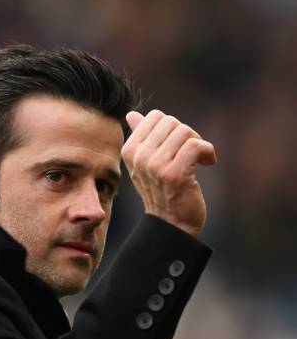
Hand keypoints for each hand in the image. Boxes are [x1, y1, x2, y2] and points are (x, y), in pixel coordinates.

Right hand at [121, 110, 215, 235]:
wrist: (171, 224)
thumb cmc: (161, 192)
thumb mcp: (145, 165)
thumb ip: (141, 138)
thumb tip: (131, 114)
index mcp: (130, 151)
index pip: (155, 117)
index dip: (173, 128)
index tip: (178, 145)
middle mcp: (140, 158)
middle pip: (171, 122)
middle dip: (187, 134)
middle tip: (192, 153)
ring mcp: (155, 166)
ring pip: (184, 131)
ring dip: (198, 143)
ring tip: (200, 159)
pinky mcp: (174, 174)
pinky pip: (196, 145)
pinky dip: (208, 152)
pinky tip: (209, 162)